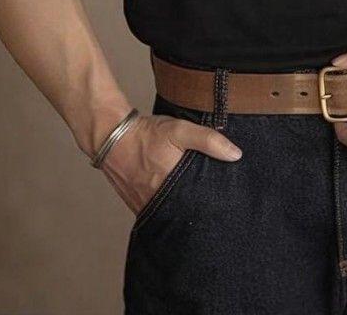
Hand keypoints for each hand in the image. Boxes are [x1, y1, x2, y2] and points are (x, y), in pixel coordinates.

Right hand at [98, 114, 241, 213]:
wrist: (111, 136)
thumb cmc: (146, 134)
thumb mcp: (180, 130)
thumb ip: (208, 141)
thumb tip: (236, 155)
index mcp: (173, 186)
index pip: (200, 206)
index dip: (214, 207)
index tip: (227, 205)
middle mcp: (159, 201)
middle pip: (187, 214)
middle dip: (201, 212)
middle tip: (217, 211)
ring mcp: (145, 206)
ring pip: (172, 216)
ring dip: (184, 212)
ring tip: (200, 209)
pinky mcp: (136, 205)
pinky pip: (157, 213)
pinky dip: (168, 210)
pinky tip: (177, 203)